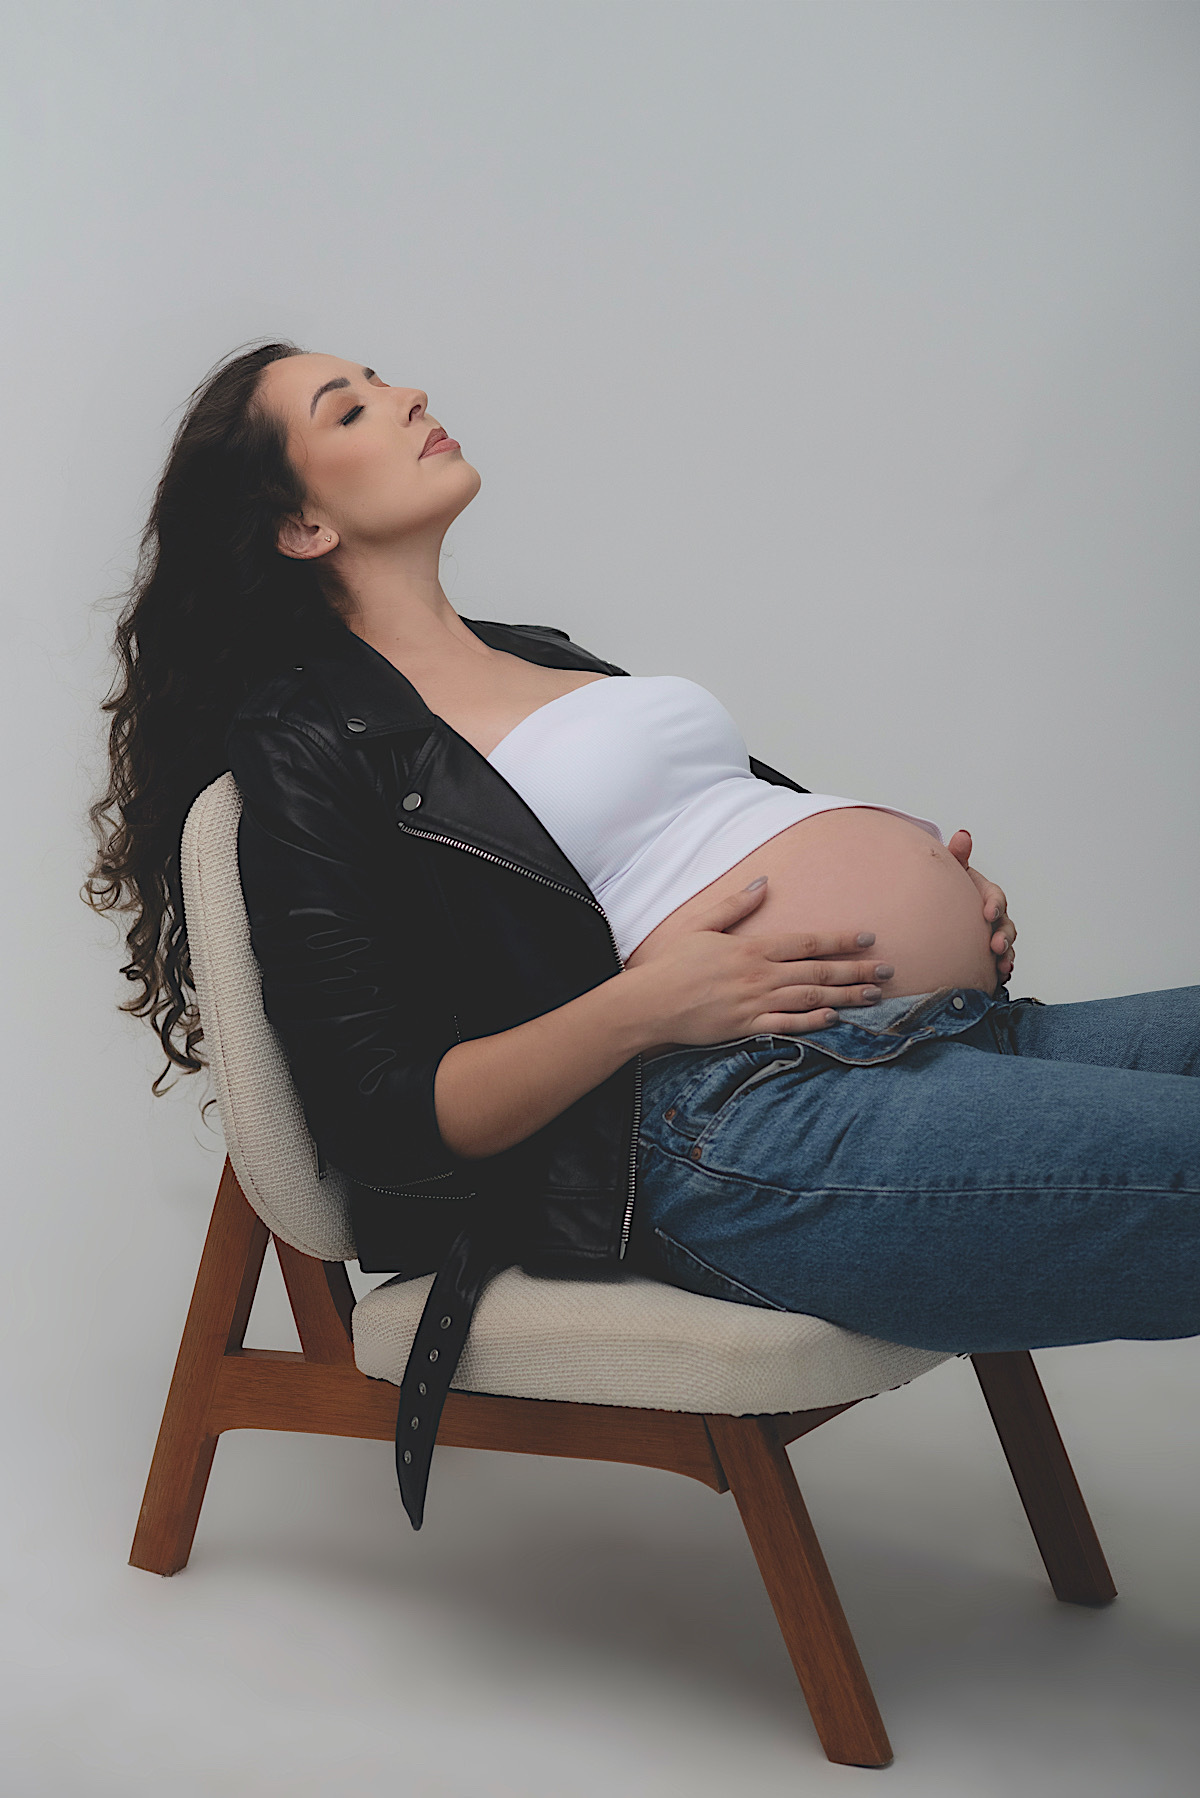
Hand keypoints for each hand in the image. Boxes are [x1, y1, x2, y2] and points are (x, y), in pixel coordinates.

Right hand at [633, 878, 893, 1045]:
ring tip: (873, 996)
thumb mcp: (701, 924)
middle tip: (888, 971)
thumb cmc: (670, 963)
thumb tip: (764, 882)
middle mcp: (759, 974)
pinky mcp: (746, 1027)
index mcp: (751, 947)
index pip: (806, 942)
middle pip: (817, 970)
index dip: (840, 940)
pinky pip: (787, 1024)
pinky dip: (813, 1022)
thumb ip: (736, 904)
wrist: (648, 1003)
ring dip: (845, 996)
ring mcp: (754, 1002)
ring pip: (810, 997)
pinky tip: (835, 1019)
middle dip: (856, 970)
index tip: (868, 938)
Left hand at [947, 829, 1015, 982]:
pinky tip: (1001, 976)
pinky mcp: (989, 952)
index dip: (995, 905)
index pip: (996, 897)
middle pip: (1006, 925)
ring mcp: (993, 933)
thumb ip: (957, 855)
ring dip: (1007, 955)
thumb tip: (962, 836)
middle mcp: (994, 915)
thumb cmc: (950, 888)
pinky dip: (1003, 968)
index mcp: (986, 894)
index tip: (988, 913)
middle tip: (996, 946)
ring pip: (1007, 945)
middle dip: (1004, 936)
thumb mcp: (952, 871)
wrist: (939, 908)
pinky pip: (1001, 960)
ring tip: (1002, 965)